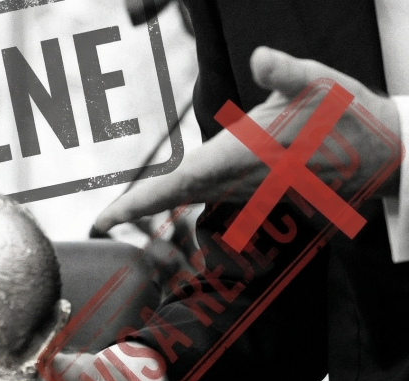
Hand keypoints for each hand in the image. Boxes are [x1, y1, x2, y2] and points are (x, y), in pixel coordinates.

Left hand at [94, 46, 402, 232]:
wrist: (383, 153)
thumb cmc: (347, 115)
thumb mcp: (319, 83)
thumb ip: (286, 71)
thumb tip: (261, 57)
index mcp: (236, 157)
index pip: (175, 184)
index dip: (135, 204)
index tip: (103, 221)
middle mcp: (235, 182)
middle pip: (173, 199)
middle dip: (137, 209)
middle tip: (103, 220)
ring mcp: (245, 193)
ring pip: (190, 202)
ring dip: (158, 206)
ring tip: (122, 214)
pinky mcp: (255, 194)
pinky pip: (210, 200)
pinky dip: (185, 200)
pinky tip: (170, 198)